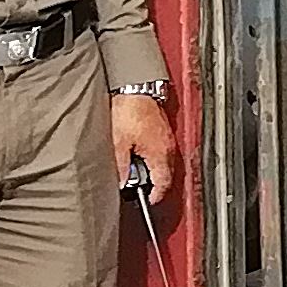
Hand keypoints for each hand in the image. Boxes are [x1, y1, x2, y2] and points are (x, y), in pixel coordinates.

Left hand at [110, 90, 177, 207]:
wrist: (134, 87)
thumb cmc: (129, 110)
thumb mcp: (119, 142)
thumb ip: (121, 165)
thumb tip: (122, 182)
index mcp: (160, 154)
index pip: (163, 183)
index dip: (155, 195)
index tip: (148, 200)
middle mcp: (168, 147)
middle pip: (165, 174)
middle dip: (153, 182)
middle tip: (136, 186)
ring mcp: (166, 137)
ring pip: (162, 161)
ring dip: (151, 167)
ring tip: (133, 167)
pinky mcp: (161, 129)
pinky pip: (160, 149)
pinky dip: (150, 155)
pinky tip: (136, 151)